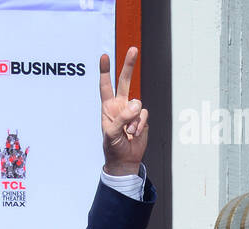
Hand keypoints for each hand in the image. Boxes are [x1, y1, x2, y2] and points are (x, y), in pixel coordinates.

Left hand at [100, 47, 148, 174]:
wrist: (125, 160)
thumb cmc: (113, 147)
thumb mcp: (111, 133)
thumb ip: (121, 118)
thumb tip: (136, 106)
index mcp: (108, 108)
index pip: (105, 86)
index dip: (105, 71)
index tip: (104, 56)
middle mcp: (120, 106)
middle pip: (125, 81)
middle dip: (129, 65)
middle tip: (133, 49)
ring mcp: (132, 111)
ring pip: (137, 104)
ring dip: (133, 120)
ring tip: (127, 133)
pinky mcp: (142, 118)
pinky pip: (144, 115)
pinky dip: (140, 125)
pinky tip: (134, 134)